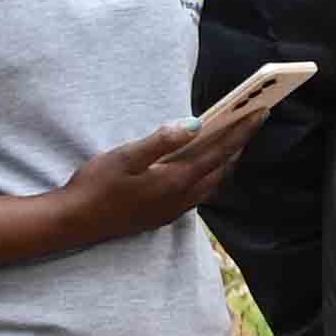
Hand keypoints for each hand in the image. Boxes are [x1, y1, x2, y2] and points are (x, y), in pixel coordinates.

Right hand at [56, 116, 256, 244]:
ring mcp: (174, 210)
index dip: (241, 131)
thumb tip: (194, 124)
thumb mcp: (125, 157)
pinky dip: (210, 175)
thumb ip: (161, 141)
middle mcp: (181, 198)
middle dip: (239, 143)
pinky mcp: (163, 215)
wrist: (75, 222)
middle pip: (221, 167)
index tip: (259, 113)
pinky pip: (199, 193)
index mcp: (176, 181)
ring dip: (227, 161)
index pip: (219, 151)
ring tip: (235, 140)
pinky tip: (205, 167)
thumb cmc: (96, 185)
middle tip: (253, 121)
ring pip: (212, 182)